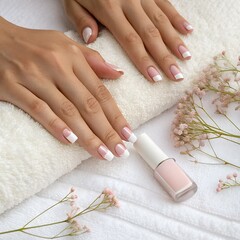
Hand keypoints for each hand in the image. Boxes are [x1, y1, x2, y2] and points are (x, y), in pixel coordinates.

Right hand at [0, 17, 133, 160]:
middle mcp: (57, 67)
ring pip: (67, 111)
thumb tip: (118, 74)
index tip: (128, 134)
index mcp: (73, 58)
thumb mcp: (67, 45)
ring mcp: (35, 78)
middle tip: (120, 151)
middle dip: (106, 131)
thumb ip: (93, 60)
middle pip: (88, 105)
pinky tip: (70, 141)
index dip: (116, 116)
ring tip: (102, 153)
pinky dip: (55, 126)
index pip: (100, 92)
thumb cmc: (36, 44)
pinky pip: (38, 110)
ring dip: (86, 136)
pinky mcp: (13, 88)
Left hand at [64, 0, 192, 82]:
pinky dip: (177, 18)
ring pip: (161, 21)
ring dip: (175, 40)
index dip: (144, 61)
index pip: (130, 41)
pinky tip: (188, 30)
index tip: (155, 78)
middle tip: (177, 75)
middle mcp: (129, 3)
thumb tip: (91, 39)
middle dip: (165, 57)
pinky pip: (165, 4)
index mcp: (109, 9)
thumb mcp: (71, 0)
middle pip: (150, 35)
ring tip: (186, 58)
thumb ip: (80, 19)